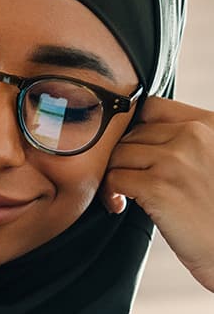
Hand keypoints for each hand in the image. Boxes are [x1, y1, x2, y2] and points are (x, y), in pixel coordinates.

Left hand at [100, 97, 213, 291]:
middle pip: (131, 134)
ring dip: (111, 176)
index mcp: (208, 125)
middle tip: (125, 182)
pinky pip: (113, 178)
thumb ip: (186, 143)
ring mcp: (174, 160)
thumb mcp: (211, 162)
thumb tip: (140, 136)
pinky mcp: (157, 187)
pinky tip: (120, 206)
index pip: (152, 107)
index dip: (133, 130)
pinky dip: (109, 194)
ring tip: (122, 196)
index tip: (132, 154)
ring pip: (117, 154)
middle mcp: (192, 136)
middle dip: (122, 158)